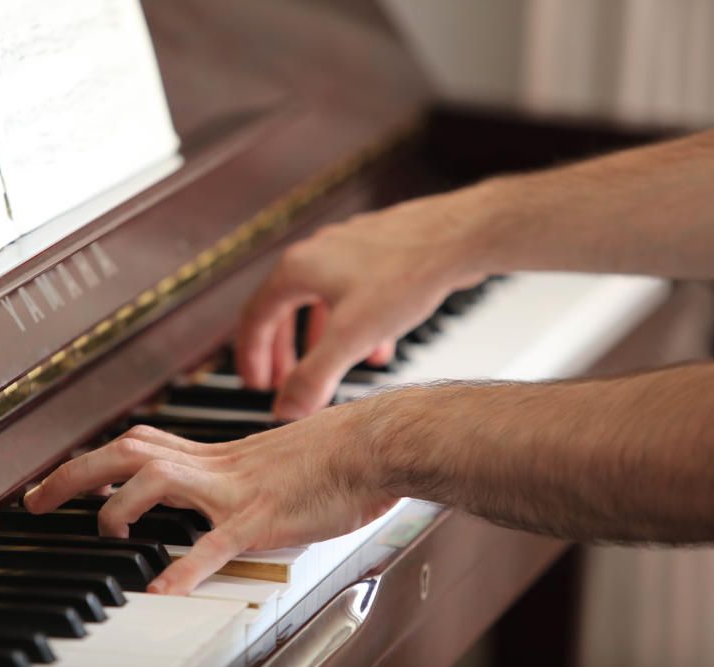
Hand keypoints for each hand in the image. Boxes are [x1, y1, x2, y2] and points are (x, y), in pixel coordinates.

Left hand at [22, 399, 397, 594]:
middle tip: (37, 499)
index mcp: (220, 457)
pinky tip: (159, 593)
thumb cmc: (338, 454)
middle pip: (131, 451)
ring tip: (105, 535)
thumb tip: (222, 495)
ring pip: (160, 480)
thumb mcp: (277, 460)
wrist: (376, 443)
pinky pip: (215, 542)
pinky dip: (184, 568)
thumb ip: (243, 477)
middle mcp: (218, 465)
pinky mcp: (263, 517)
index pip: (143, 445)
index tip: (65, 477)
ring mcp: (238, 488)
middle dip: (77, 472)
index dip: (96, 460)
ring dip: (121, 506)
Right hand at [235, 188, 494, 419]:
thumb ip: (314, 376)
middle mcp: (316, 252)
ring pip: (321, 301)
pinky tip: (377, 349)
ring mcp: (348, 248)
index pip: (255, 317)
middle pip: (284, 308)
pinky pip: (354, 293)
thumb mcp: (351, 337)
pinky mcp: (379, 250)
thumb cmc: (407, 275)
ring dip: (320, 340)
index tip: (257, 384)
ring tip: (328, 369)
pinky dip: (355, 325)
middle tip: (284, 382)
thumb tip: (285, 410)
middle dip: (285, 352)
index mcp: (297, 269)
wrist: (461, 236)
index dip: (252, 356)